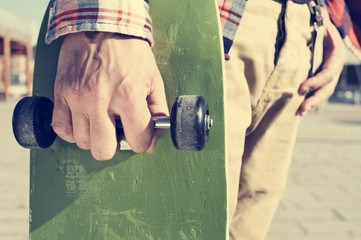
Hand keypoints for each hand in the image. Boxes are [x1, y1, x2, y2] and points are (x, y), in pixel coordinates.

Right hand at [51, 32, 168, 159]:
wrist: (102, 26)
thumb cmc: (131, 53)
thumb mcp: (153, 79)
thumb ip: (158, 111)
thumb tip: (154, 140)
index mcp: (129, 96)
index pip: (138, 141)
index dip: (143, 141)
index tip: (141, 134)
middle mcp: (100, 101)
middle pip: (104, 150)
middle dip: (116, 145)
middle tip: (118, 132)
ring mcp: (77, 98)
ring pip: (83, 143)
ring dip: (95, 137)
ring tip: (102, 122)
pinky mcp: (61, 93)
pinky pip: (61, 129)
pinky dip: (73, 131)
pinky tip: (84, 121)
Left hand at [298, 7, 346, 115]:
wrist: (328, 35)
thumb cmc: (323, 30)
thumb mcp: (324, 26)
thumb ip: (321, 23)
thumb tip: (318, 13)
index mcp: (337, 57)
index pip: (328, 73)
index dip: (316, 81)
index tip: (302, 87)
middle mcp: (335, 69)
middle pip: (328, 88)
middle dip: (315, 99)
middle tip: (302, 108)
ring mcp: (330, 77)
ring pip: (324, 93)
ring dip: (313, 104)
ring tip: (300, 113)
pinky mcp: (322, 81)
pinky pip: (318, 93)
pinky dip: (310, 101)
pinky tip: (300, 110)